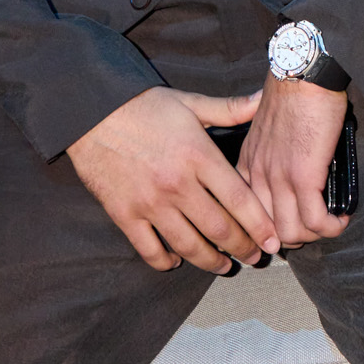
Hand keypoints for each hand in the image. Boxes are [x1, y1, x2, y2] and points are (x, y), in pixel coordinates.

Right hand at [67, 85, 276, 271]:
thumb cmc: (143, 105)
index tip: (273, 242)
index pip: (240, 200)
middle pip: (220, 229)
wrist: (89, 111)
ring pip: (189, 245)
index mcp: (199, 157)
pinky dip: (165, 261)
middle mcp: (178, 184)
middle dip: (243, 249)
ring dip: (211, 261)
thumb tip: (265, 97)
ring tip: (224, 266)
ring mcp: (150, 202)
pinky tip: (175, 261)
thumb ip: (230, 108)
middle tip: (254, 258)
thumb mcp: (190, 102)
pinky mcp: (124, 214)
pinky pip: (149, 249)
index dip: (261, 227)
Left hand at [240, 73, 350, 247]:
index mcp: (247, 164)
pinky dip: (331, 227)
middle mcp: (257, 175)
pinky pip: (316, 220)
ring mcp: (279, 178)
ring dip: (315, 235)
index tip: (288, 229)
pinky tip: (341, 218)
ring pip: (291, 232)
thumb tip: (293, 167)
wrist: (303, 75)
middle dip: (294, 237)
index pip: (248, 213)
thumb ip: (272, 152)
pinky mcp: (304, 176)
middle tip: (315, 228)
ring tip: (330, 224)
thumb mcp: (268, 127)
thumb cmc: (293, 93)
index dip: (269, 229)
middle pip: (268, 230)